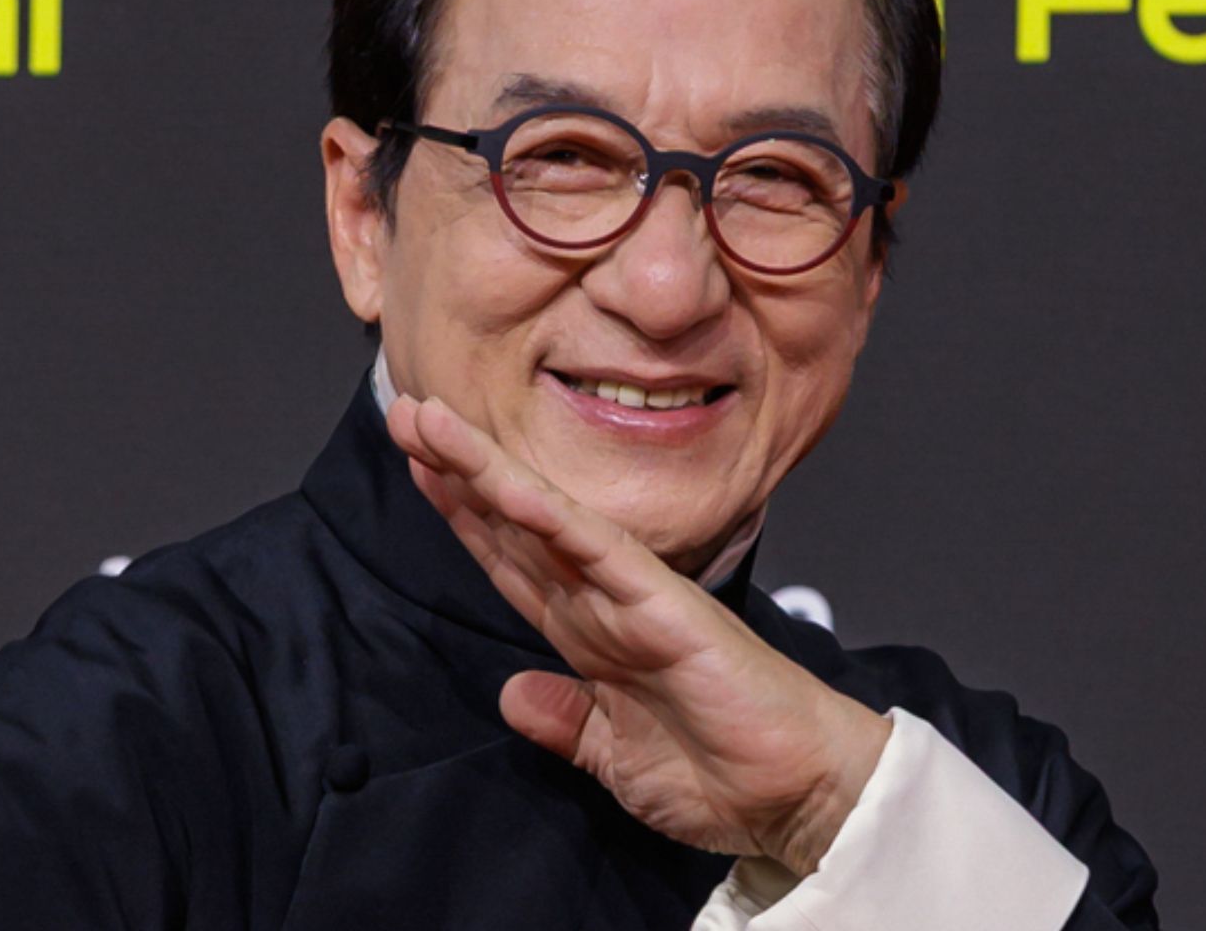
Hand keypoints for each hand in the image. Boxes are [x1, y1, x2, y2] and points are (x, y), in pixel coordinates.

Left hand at [386, 394, 890, 876]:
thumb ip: (566, 722)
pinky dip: (543, 513)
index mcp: (591, 637)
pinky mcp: (662, 605)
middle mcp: (604, 604)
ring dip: (482, 470)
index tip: (417, 468)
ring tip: (426, 420)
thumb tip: (512, 696)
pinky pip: (592, 550)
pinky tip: (498, 481)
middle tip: (402, 409)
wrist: (802, 796)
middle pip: (513, 525)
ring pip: (541, 518)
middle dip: (455, 471)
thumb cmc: (725, 775)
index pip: (513, 562)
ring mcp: (631, 597)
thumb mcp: (614, 757)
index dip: (462, 516)